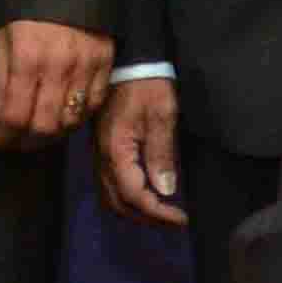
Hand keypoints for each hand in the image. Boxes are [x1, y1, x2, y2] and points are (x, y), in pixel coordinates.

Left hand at [0, 19, 117, 147]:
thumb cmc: (27, 5)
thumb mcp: (3, 36)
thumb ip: (0, 78)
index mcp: (27, 58)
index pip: (15, 116)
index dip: (1, 138)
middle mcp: (59, 67)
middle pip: (45, 126)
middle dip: (25, 142)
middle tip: (13, 143)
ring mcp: (87, 66)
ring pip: (72, 120)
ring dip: (52, 133)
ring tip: (37, 131)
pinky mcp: (106, 61)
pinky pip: (94, 103)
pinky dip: (78, 117)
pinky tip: (64, 115)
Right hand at [93, 69, 185, 225]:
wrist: (130, 61)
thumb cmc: (148, 85)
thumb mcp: (162, 116)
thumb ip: (162, 154)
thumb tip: (165, 190)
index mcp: (116, 151)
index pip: (134, 195)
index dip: (158, 212)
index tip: (182, 218)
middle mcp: (102, 158)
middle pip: (118, 203)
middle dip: (146, 218)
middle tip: (174, 221)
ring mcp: (100, 155)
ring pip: (110, 197)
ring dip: (135, 211)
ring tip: (161, 214)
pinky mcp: (103, 150)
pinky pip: (110, 185)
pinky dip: (127, 198)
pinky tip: (146, 195)